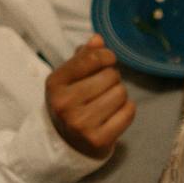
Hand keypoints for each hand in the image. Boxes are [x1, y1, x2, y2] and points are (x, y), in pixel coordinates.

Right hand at [45, 36, 134, 158]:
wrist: (67, 143)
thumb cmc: (72, 103)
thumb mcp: (69, 78)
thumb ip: (83, 57)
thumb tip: (98, 38)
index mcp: (55, 83)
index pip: (90, 59)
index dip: (106, 56)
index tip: (108, 60)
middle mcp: (64, 103)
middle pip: (110, 76)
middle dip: (113, 78)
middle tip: (105, 87)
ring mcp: (81, 123)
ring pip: (121, 93)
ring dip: (120, 94)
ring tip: (109, 101)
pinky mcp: (98, 139)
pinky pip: (128, 112)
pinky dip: (127, 109)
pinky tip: (115, 113)